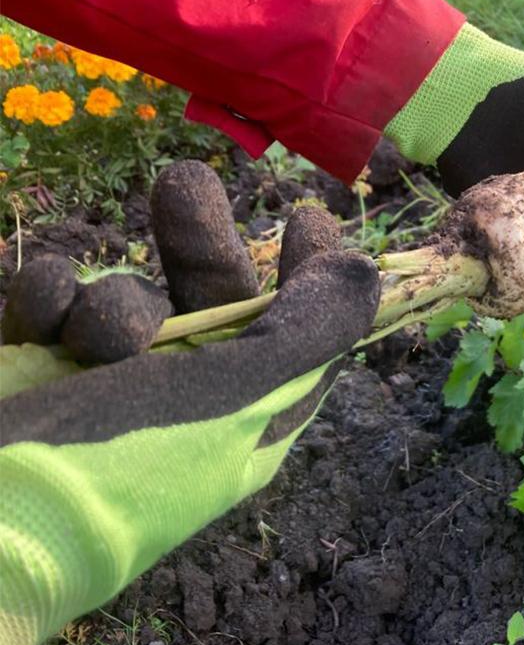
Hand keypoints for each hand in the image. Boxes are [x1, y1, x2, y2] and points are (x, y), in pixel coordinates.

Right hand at [0, 161, 377, 644]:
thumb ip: (307, 333)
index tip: (303, 218)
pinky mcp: (24, 366)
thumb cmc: (115, 464)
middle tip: (182, 180)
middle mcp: (177, 403)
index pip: (298, 340)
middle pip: (210, 299)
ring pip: (123, 293)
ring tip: (95, 341)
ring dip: (113, 301)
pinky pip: (47, 299)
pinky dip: (42, 298)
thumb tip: (368, 274)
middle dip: (198, 240)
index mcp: (245, 422)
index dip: (309, 280)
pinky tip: (36, 323)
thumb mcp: (232, 398)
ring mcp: (96, 385)